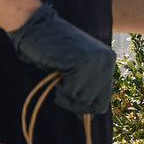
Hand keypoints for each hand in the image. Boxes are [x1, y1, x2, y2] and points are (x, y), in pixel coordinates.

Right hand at [9, 2, 116, 120]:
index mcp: (108, 61)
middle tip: (60, 89)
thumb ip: (86, 87)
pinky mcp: (82, 63)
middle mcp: (107, 61)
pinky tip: (56, 72)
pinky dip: (60, 87)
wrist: (35, 25)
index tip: (68, 98)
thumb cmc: (51, 48)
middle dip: (74, 103)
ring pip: (84, 100)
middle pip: (96, 105)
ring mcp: (96, 61)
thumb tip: (90, 118)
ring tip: (58, 76)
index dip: (84, 108)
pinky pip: (71, 92)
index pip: (104, 101)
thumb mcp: (75, 69)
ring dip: (66, 94)